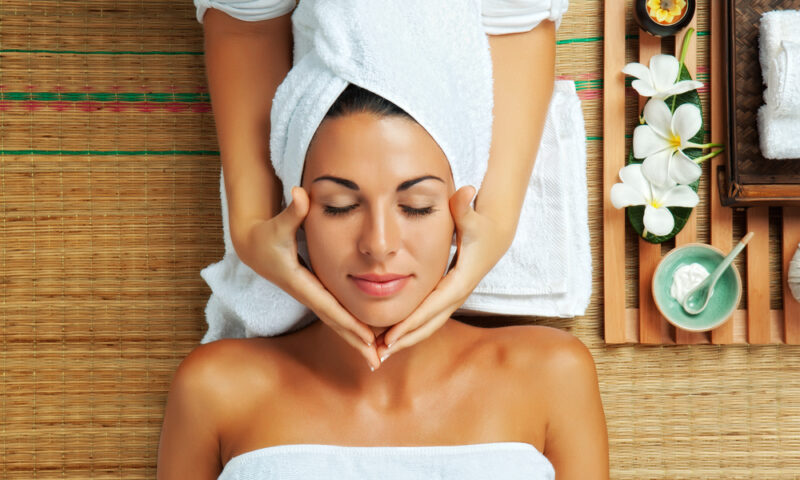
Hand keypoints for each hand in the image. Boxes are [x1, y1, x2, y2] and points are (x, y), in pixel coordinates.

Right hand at [235, 186, 380, 369]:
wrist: (253, 246)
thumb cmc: (267, 234)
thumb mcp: (278, 223)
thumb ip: (292, 211)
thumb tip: (300, 194)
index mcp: (302, 282)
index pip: (330, 306)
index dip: (349, 323)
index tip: (367, 339)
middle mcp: (308, 293)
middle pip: (336, 322)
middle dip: (356, 342)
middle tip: (378, 361)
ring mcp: (312, 295)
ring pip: (337, 321)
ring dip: (355, 340)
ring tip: (377, 356)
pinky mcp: (315, 292)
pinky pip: (336, 313)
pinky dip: (351, 327)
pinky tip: (367, 337)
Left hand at [376, 185, 514, 361]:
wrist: (496, 234)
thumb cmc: (481, 224)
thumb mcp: (473, 216)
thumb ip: (465, 206)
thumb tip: (467, 190)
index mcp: (459, 280)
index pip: (431, 307)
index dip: (410, 323)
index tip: (390, 337)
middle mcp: (456, 294)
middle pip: (428, 325)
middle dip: (404, 340)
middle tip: (378, 355)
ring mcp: (452, 297)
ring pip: (428, 325)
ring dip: (405, 340)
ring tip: (379, 351)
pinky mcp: (447, 296)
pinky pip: (428, 318)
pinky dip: (411, 329)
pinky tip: (391, 336)